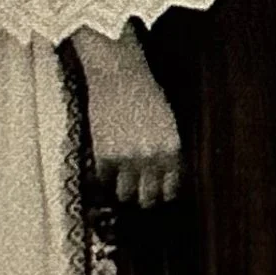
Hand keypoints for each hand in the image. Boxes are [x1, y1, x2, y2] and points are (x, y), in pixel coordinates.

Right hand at [74, 26, 182, 206]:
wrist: (120, 76)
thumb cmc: (146, 94)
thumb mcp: (167, 121)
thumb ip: (167, 148)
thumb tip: (165, 172)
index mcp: (171, 148)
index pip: (171, 186)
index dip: (164, 193)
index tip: (160, 195)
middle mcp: (152, 157)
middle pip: (148, 196)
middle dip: (145, 198)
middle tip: (140, 196)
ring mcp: (127, 158)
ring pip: (125, 193)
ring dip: (124, 191)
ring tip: (122, 187)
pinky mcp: (105, 154)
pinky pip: (104, 178)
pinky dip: (104, 177)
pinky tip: (106, 170)